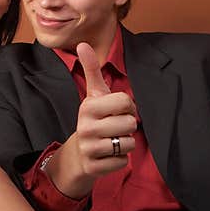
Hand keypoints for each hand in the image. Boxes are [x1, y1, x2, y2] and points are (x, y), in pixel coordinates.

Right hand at [71, 42, 137, 177]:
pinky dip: (120, 159)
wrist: (79, 154)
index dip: (128, 108)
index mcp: (88, 107)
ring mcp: (89, 148)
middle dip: (127, 127)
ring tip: (111, 141)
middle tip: (114, 128)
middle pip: (130, 123)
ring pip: (129, 143)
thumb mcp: (93, 95)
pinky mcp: (94, 167)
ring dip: (125, 143)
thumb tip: (82, 44)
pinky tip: (108, 155)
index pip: (126, 102)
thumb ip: (92, 70)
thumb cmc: (93, 120)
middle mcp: (86, 127)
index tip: (117, 112)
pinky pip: (123, 161)